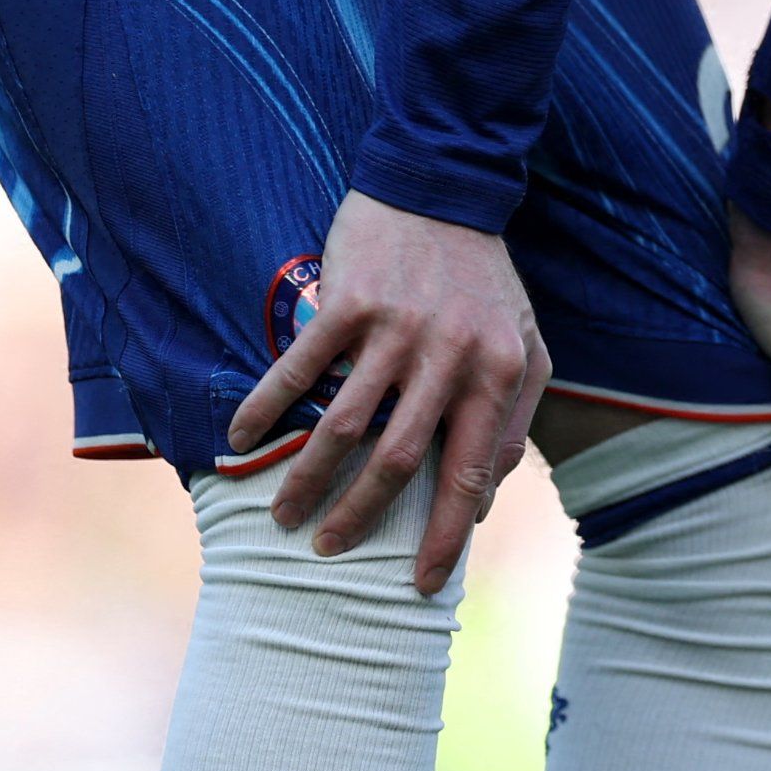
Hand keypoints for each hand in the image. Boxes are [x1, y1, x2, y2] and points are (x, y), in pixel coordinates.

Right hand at [228, 188, 552, 594]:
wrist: (444, 186)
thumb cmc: (483, 278)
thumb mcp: (527, 342)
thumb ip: (513, 415)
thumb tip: (482, 496)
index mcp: (501, 370)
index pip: (470, 472)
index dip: (444, 534)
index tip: (422, 584)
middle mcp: (452, 353)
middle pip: (399, 461)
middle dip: (359, 518)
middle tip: (328, 552)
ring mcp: (398, 327)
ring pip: (345, 426)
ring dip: (308, 480)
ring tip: (282, 514)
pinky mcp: (349, 301)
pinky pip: (301, 369)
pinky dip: (267, 409)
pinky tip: (243, 440)